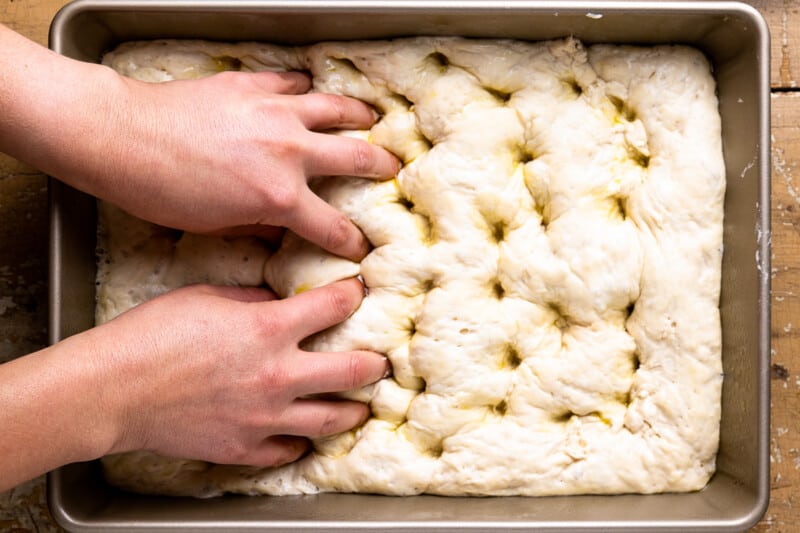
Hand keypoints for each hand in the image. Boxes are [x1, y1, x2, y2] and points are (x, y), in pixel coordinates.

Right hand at [88, 277, 386, 466]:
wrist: (113, 389)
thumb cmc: (152, 334)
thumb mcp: (207, 296)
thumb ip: (252, 300)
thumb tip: (275, 303)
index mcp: (271, 328)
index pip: (335, 306)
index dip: (353, 294)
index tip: (359, 292)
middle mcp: (280, 374)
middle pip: (353, 371)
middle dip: (375, 364)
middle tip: (382, 362)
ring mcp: (267, 416)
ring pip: (333, 419)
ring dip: (354, 411)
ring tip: (362, 407)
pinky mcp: (246, 447)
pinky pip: (289, 450)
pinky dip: (301, 442)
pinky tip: (304, 437)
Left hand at [98, 71, 399, 259]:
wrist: (124, 138)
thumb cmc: (161, 190)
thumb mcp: (216, 224)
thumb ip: (260, 224)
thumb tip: (282, 226)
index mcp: (279, 197)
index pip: (332, 227)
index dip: (352, 243)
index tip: (361, 249)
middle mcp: (288, 152)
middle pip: (354, 158)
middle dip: (380, 168)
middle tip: (393, 170)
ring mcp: (274, 113)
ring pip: (334, 109)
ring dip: (359, 116)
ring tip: (373, 118)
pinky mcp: (252, 86)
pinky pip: (291, 84)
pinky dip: (304, 89)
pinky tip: (308, 91)